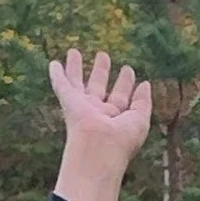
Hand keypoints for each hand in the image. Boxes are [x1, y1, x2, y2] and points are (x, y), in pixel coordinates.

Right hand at [50, 47, 152, 170]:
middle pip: (98, 88)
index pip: (120, 98)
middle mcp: (97, 113)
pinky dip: (57, 75)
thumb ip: (143, 102)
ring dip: (76, 68)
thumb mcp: (140, 120)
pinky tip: (54, 64)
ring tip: (74, 52)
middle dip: (101, 72)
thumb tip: (145, 84)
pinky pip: (61, 86)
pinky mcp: (69, 102)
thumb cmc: (122, 140)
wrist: (99, 149)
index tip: (128, 70)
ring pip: (77, 83)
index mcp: (115, 119)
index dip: (125, 83)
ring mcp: (82, 108)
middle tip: (102, 55)